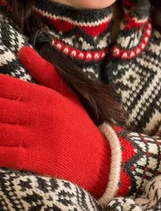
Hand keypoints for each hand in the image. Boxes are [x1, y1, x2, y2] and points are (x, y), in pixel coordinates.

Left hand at [0, 46, 110, 197]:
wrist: (101, 161)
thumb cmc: (80, 126)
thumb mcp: (68, 96)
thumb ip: (44, 72)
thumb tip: (22, 50)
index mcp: (45, 96)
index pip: (6, 86)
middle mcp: (39, 114)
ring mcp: (36, 137)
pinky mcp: (35, 160)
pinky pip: (4, 154)